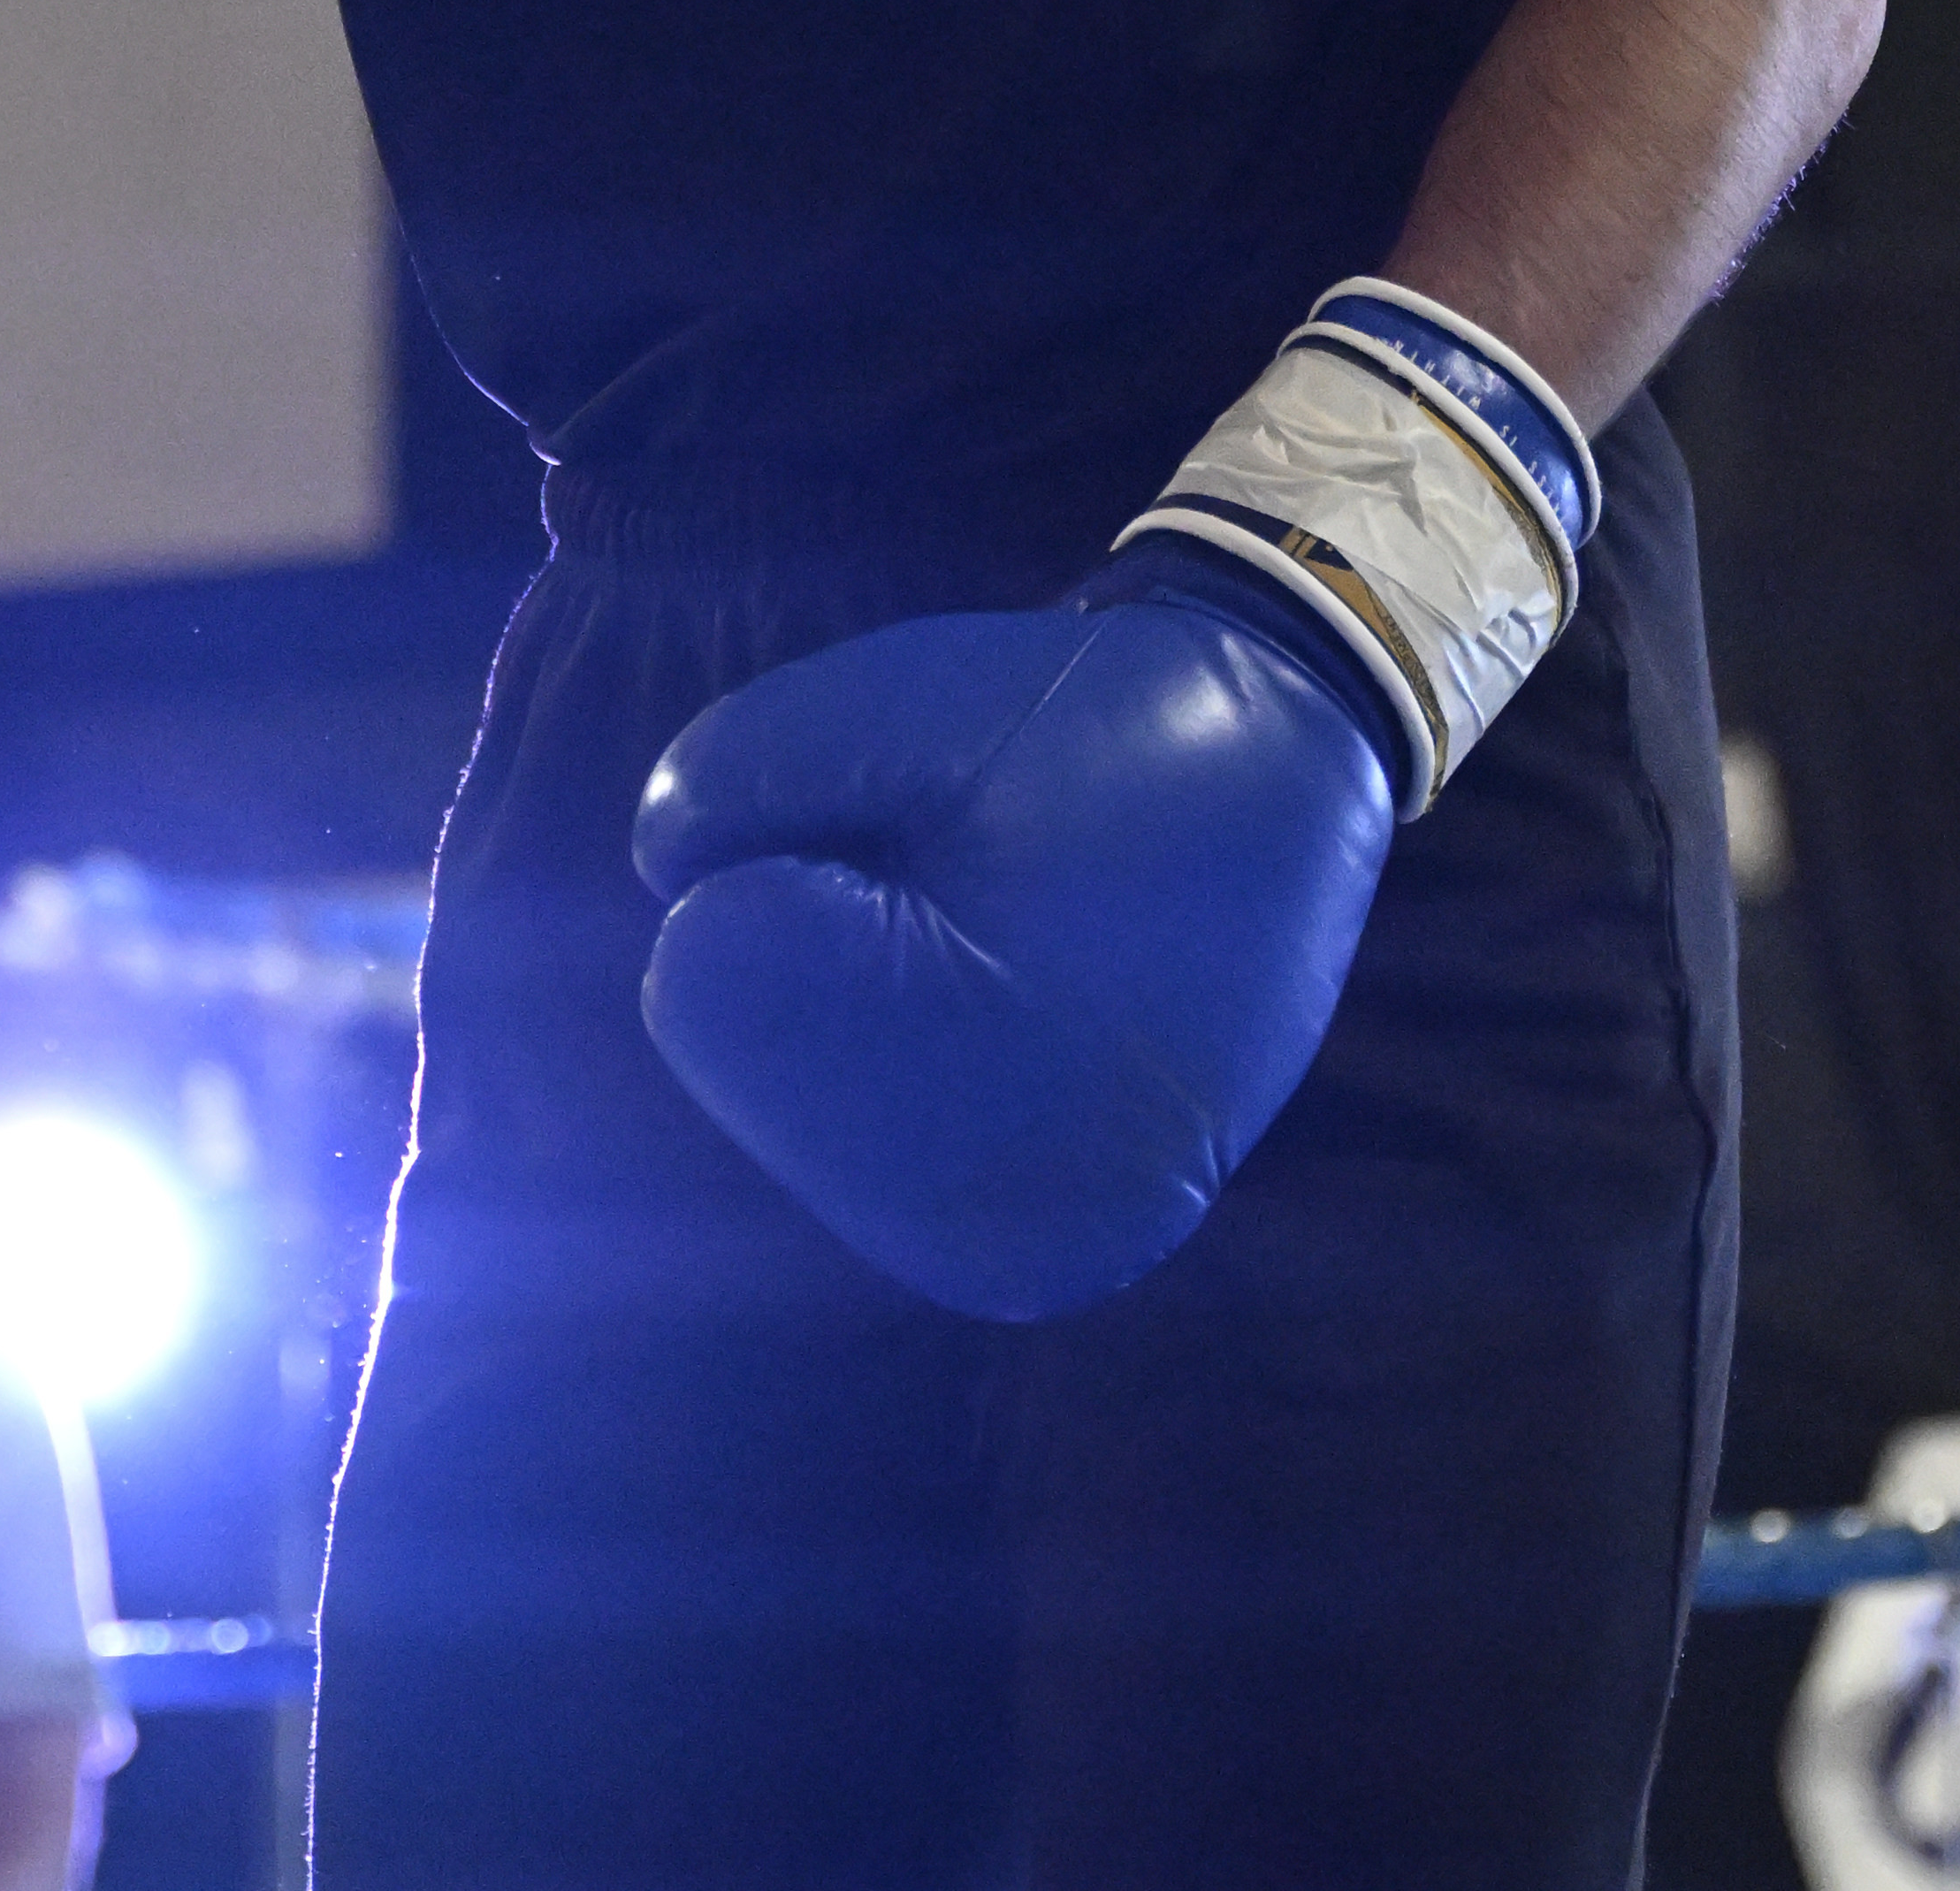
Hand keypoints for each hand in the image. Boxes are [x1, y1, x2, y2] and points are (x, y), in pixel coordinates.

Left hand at [629, 563, 1393, 1318]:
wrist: (1289, 779)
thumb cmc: (1084, 728)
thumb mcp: (887, 701)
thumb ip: (728, 781)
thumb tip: (671, 889)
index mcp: (959, 1056)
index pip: (706, 976)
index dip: (782, 868)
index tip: (912, 834)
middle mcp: (992, 1214)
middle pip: (750, 1069)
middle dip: (806, 960)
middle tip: (953, 889)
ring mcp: (1030, 1255)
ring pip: (808, 1129)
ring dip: (846, 1034)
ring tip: (990, 950)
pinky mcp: (1054, 1259)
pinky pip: (886, 1173)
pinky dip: (898, 1093)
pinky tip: (990, 1023)